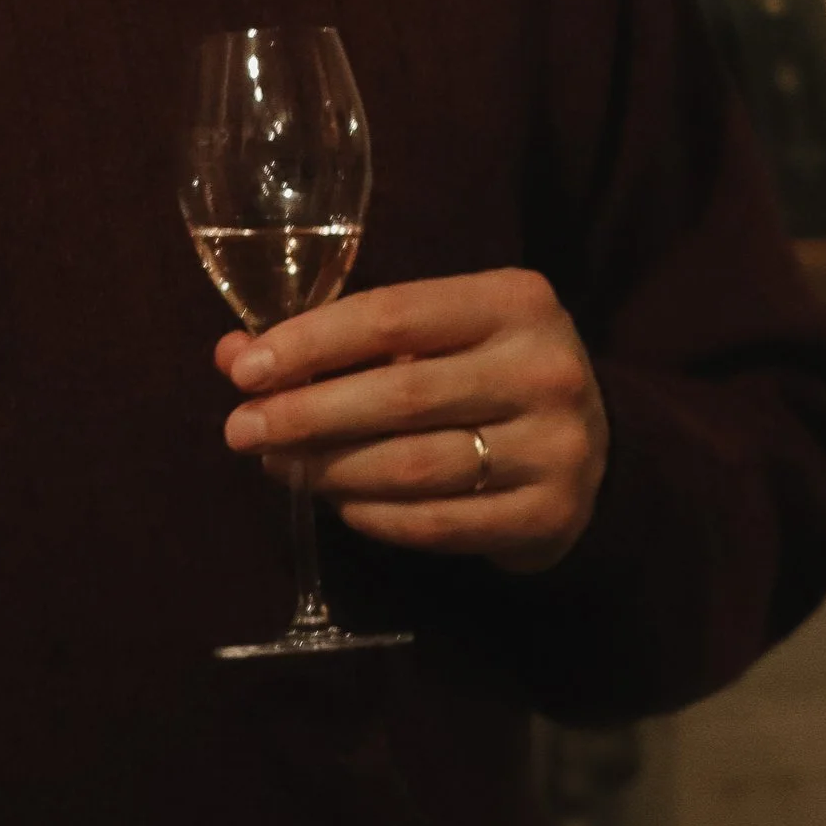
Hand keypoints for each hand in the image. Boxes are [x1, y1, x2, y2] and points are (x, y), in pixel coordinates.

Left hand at [218, 269, 607, 575]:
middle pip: (400, 396)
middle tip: (241, 431)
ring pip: (415, 465)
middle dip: (306, 415)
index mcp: (515, 302)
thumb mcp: (430, 339)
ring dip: (330, 470)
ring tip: (281, 466)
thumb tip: (234, 355)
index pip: (393, 317)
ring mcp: (554, 447)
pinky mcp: (548, 515)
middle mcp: (544, 369)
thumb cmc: (485, 375)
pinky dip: (373, 516)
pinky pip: (436, 523)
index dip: (311, 343)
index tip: (244, 371)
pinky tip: (338, 503)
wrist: (591, 450)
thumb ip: (339, 340)